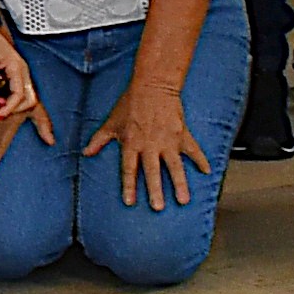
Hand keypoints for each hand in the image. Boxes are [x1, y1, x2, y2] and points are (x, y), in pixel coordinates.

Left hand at [97, 78, 205, 209]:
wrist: (153, 86)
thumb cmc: (130, 104)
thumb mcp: (111, 122)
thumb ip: (99, 139)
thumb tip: (85, 153)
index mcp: (131, 143)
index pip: (129, 169)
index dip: (129, 186)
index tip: (130, 202)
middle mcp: (150, 145)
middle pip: (152, 171)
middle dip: (155, 190)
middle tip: (158, 207)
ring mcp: (168, 141)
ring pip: (174, 166)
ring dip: (179, 183)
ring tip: (183, 200)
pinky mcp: (182, 134)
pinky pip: (193, 150)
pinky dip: (201, 160)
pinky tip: (207, 172)